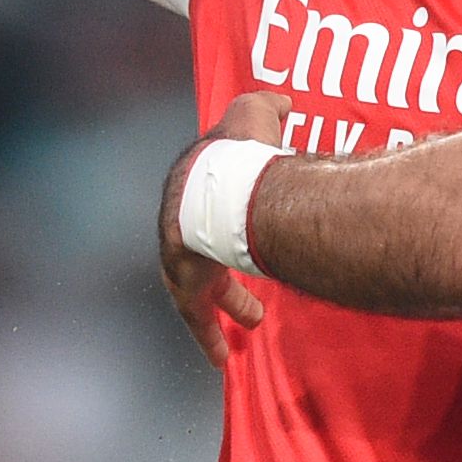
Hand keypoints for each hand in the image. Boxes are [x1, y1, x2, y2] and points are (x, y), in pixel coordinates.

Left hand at [155, 90, 288, 371]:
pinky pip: (195, 317)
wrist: (224, 192)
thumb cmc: (240, 153)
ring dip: (227, 303)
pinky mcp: (185, 289)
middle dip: (227, 270)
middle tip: (250, 283)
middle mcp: (177, 227)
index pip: (203, 206)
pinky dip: (207, 335)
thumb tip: (284, 104)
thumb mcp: (255, 113)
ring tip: (254, 318)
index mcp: (190, 187)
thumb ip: (268, 106)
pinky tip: (220, 357)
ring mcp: (178, 260)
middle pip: (201, 255)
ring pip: (200, 289)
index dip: (225, 217)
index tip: (244, 231)